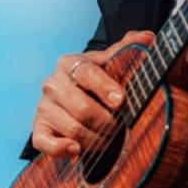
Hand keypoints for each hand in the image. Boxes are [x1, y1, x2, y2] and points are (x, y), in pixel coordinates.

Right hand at [30, 29, 155, 157]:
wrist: (71, 94)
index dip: (105, 88)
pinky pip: (45, 143)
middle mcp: (53, 83)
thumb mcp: (110, 61)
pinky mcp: (39, 127)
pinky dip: (62, 150)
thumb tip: (148, 37)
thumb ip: (128, 49)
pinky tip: (77, 150)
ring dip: (95, 139)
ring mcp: (44, 106)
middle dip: (106, 121)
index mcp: (70, 63)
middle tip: (120, 127)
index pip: (87, 74)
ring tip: (109, 138)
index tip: (120, 101)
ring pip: (72, 129)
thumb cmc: (96, 78)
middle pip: (81, 108)